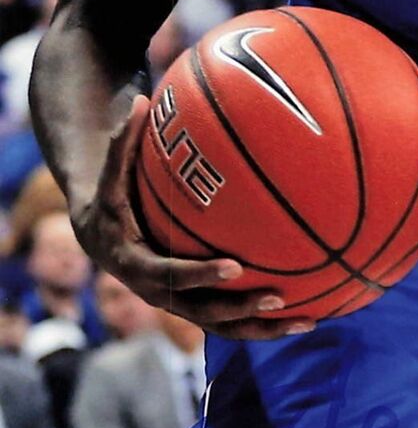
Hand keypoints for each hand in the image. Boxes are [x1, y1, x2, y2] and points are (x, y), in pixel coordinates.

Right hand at [73, 95, 313, 339]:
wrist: (100, 234)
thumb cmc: (112, 194)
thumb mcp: (111, 173)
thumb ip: (122, 142)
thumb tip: (137, 98)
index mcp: (136, 264)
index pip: (170, 276)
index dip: (200, 275)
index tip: (235, 266)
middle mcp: (158, 292)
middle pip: (201, 313)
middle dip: (240, 310)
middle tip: (278, 297)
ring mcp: (178, 304)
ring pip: (221, 326)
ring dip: (262, 328)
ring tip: (307, 322)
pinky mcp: (195, 305)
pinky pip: (231, 319)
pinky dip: (262, 321)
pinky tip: (305, 315)